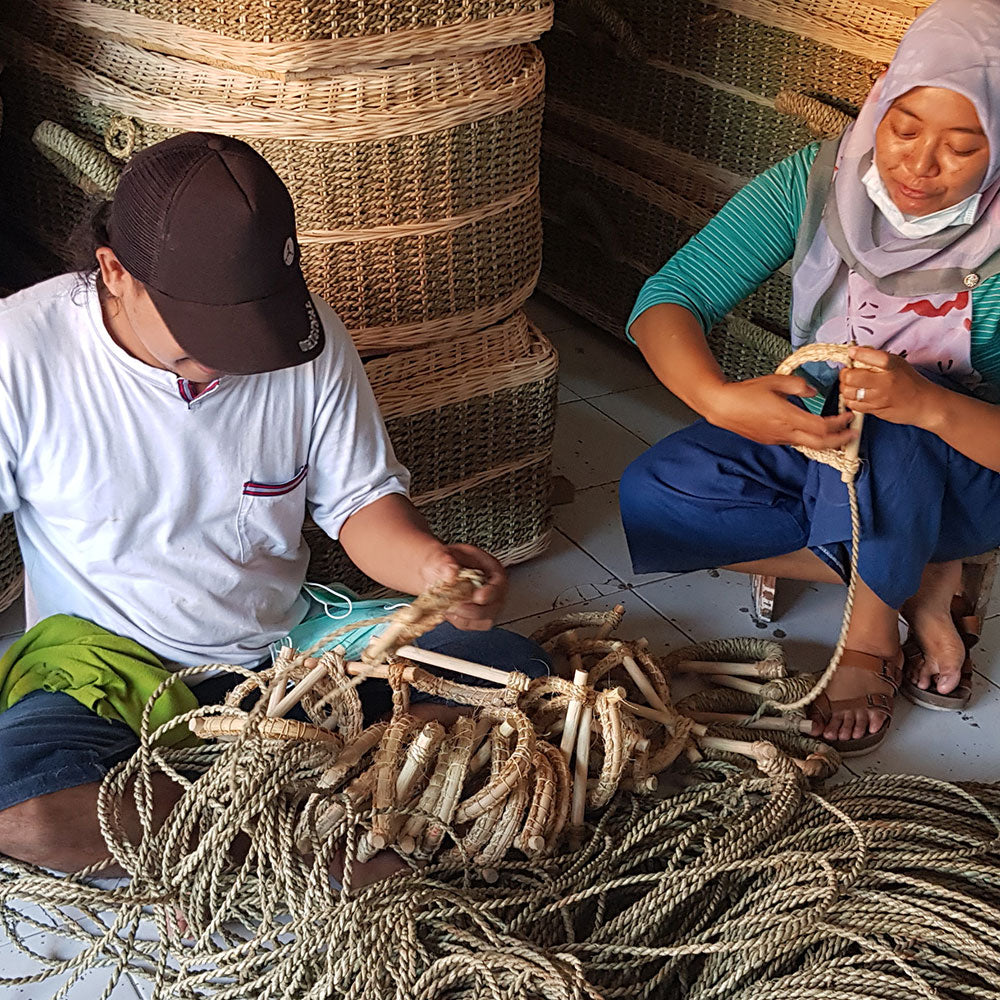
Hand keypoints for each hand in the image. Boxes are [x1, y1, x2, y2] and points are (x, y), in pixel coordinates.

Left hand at [419, 543, 506, 630]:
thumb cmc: (440, 560)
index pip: (499, 582)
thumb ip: (443, 561)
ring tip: (450, 609)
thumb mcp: (439, 554)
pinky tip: (449, 612)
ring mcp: (485, 603)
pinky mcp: (475, 614)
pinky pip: (473, 625)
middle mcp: (491, 587)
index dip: (491, 592)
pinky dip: (460, 622)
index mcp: (489, 567)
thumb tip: (451, 572)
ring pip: (485, 620)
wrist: (433, 570)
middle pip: (495, 606)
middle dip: (474, 610)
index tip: (478, 597)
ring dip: (466, 619)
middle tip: (456, 606)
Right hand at [706, 375, 855, 447]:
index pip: (822, 426)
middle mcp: (784, 432)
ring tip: (837, 433)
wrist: (722, 407)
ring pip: (809, 445)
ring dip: (826, 441)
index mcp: (787, 416)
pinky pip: (796, 442)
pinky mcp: (771, 440)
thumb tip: (813, 391)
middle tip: (852, 433)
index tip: (849, 417)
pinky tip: (812, 431)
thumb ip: (798, 385)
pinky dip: (810, 438)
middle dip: (840, 440)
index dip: (839, 424)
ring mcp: (777, 439)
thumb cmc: (745, 393)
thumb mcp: (774, 381)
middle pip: (820, 443)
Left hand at [840, 346, 944, 427]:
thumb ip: (877, 358)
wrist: (924, 403)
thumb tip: (856, 351)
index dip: (856, 353)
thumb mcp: (897, 363)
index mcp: (891, 366)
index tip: (851, 352)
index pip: (868, 356)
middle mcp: (884, 382)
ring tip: (851, 385)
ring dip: (845, 388)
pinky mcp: (875, 410)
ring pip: (848, 392)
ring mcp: (879, 398)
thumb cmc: (910, 382)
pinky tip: (856, 395)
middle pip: (851, 377)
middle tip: (848, 373)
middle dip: (845, 374)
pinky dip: (850, 399)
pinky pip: (853, 405)